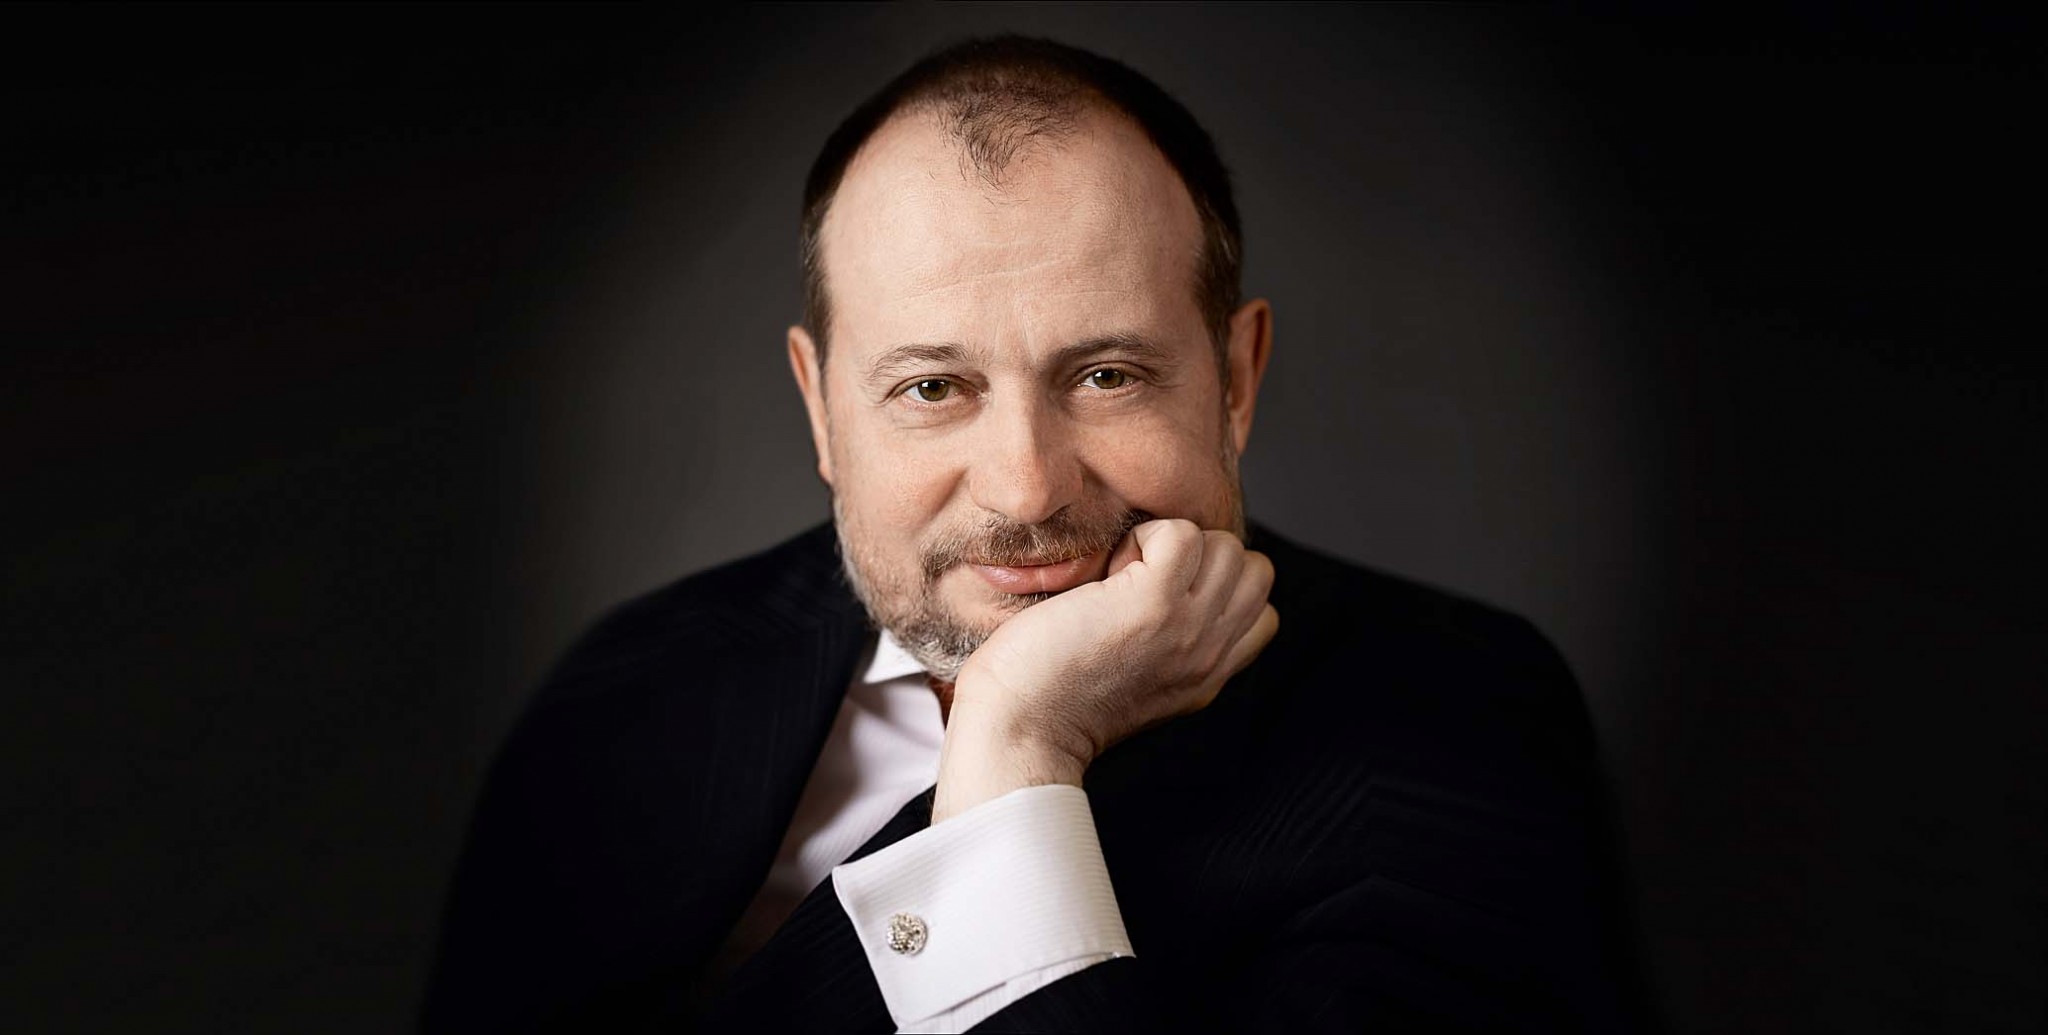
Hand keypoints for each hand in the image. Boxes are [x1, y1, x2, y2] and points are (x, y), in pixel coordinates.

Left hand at [932, 519, 1277, 821]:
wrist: (1020, 730)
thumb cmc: (1049, 701)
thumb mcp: (1136, 684)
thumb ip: (1169, 649)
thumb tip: (1163, 588)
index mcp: (1206, 677)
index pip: (1261, 612)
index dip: (1216, 586)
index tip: (1161, 598)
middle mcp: (1209, 655)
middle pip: (1254, 571)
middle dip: (1203, 557)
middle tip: (1141, 582)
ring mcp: (1187, 627)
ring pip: (1227, 547)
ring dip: (1172, 544)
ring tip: (1122, 578)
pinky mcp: (1153, 602)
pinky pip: (1181, 533)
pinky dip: (1142, 537)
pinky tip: (1108, 572)